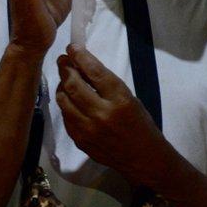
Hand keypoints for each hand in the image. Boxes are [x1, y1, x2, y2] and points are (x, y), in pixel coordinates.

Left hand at [55, 45, 177, 187]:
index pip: (95, 73)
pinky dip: (65, 104)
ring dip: (61, 85)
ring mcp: (88, 129)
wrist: (144, 159)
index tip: (72, 47)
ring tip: (65, 78)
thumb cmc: (140, 124)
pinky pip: (65, 116)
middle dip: (65, 68)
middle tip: (63, 60)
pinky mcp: (80, 140)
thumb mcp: (130, 99)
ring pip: (63, 100)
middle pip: (73, 85)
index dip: (81, 57)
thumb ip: (106, 85)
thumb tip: (83, 65)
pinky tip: (68, 99)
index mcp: (120, 101)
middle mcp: (102, 114)